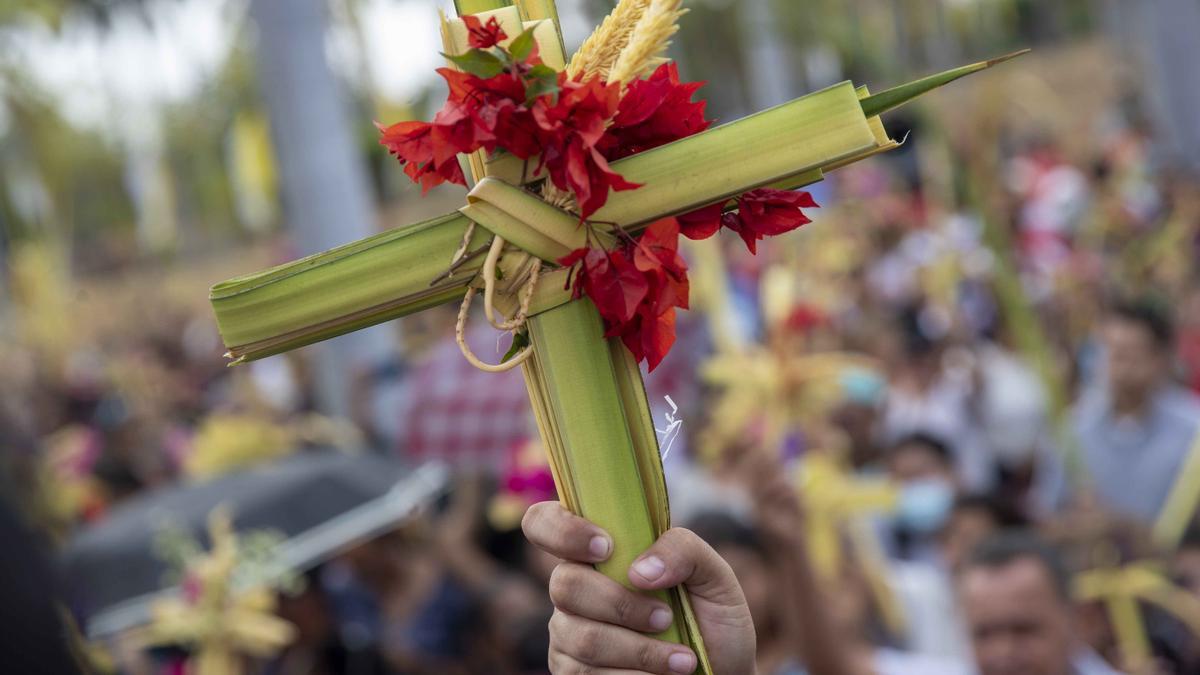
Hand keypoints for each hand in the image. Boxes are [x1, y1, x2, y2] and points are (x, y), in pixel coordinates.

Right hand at [523, 502, 756, 674]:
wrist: (723, 672)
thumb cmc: (712, 619)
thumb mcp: (714, 575)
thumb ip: (683, 550)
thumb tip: (639, 570)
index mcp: (597, 552)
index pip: (544, 523)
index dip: (562, 530)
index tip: (606, 547)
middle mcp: (573, 589)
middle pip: (565, 585)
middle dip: (622, 605)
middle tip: (666, 618)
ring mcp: (568, 633)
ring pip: (583, 638)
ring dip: (640, 650)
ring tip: (682, 660)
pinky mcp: (573, 674)